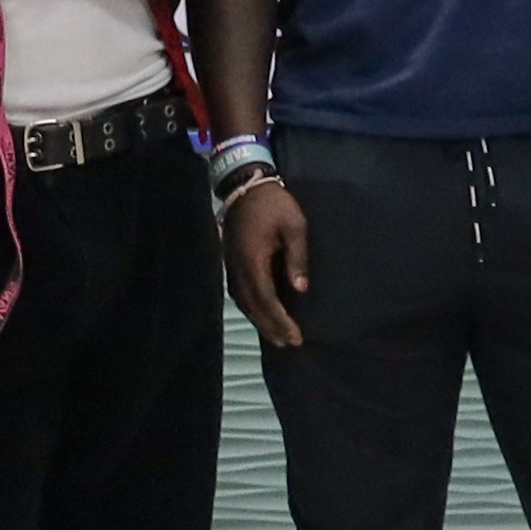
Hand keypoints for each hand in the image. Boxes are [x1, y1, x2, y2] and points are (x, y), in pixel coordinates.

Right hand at [219, 174, 312, 346]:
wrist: (244, 186)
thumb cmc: (274, 204)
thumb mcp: (294, 225)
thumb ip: (297, 257)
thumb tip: (300, 288)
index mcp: (253, 259)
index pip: (266, 298)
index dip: (280, 320)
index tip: (295, 336)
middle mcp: (238, 267)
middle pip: (252, 306)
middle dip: (271, 327)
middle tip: (289, 343)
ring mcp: (231, 265)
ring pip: (243, 302)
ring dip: (259, 321)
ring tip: (276, 336)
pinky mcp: (231, 262)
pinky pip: (238, 293)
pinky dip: (250, 308)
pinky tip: (259, 314)